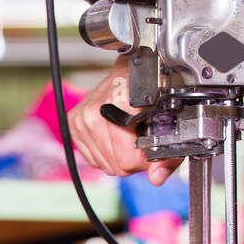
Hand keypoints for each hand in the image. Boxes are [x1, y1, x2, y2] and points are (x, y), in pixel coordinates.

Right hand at [67, 59, 181, 184]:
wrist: (132, 66)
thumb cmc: (153, 86)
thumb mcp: (170, 116)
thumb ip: (168, 152)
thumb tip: (157, 177)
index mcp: (119, 105)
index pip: (127, 159)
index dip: (144, 161)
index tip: (150, 148)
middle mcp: (96, 111)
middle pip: (115, 166)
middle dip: (132, 161)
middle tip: (141, 141)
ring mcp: (82, 117)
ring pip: (103, 165)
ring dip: (118, 157)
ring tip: (129, 137)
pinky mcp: (73, 122)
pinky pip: (92, 158)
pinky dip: (105, 152)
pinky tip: (115, 136)